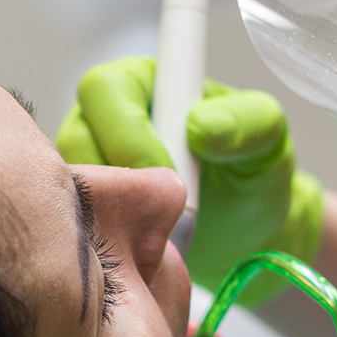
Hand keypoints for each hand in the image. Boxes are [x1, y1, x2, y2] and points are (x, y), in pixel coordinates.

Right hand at [56, 57, 322, 306]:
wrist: (243, 232)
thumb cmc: (252, 175)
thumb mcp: (267, 142)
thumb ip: (245, 123)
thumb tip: (200, 126)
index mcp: (144, 83)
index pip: (106, 90)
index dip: (125, 133)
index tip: (161, 175)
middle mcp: (105, 119)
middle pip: (74, 138)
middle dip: (112, 182)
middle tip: (156, 217)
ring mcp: (90, 165)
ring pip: (70, 186)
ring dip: (107, 216)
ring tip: (152, 240)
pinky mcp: (86, 208)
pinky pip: (74, 221)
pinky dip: (102, 240)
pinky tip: (138, 253)